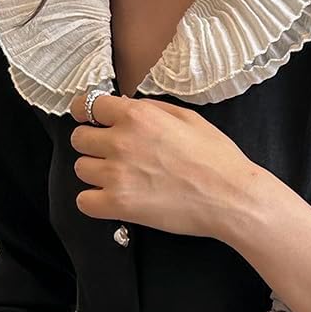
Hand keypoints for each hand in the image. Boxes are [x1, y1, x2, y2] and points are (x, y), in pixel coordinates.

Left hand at [67, 91, 263, 241]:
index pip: (88, 106)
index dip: (88, 114)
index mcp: (137, 116)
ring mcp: (117, 175)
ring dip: (95, 174)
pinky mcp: (120, 205)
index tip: (90, 122)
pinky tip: (111, 201)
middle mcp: (121, 141)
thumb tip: (125, 106)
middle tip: (113, 156)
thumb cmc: (218, 159)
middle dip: (93, 146)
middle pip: (79, 139)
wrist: (231, 198)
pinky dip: (94, 202)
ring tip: (119, 181)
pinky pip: (84, 202)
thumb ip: (152, 109)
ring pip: (80, 169)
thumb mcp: (189, 118)